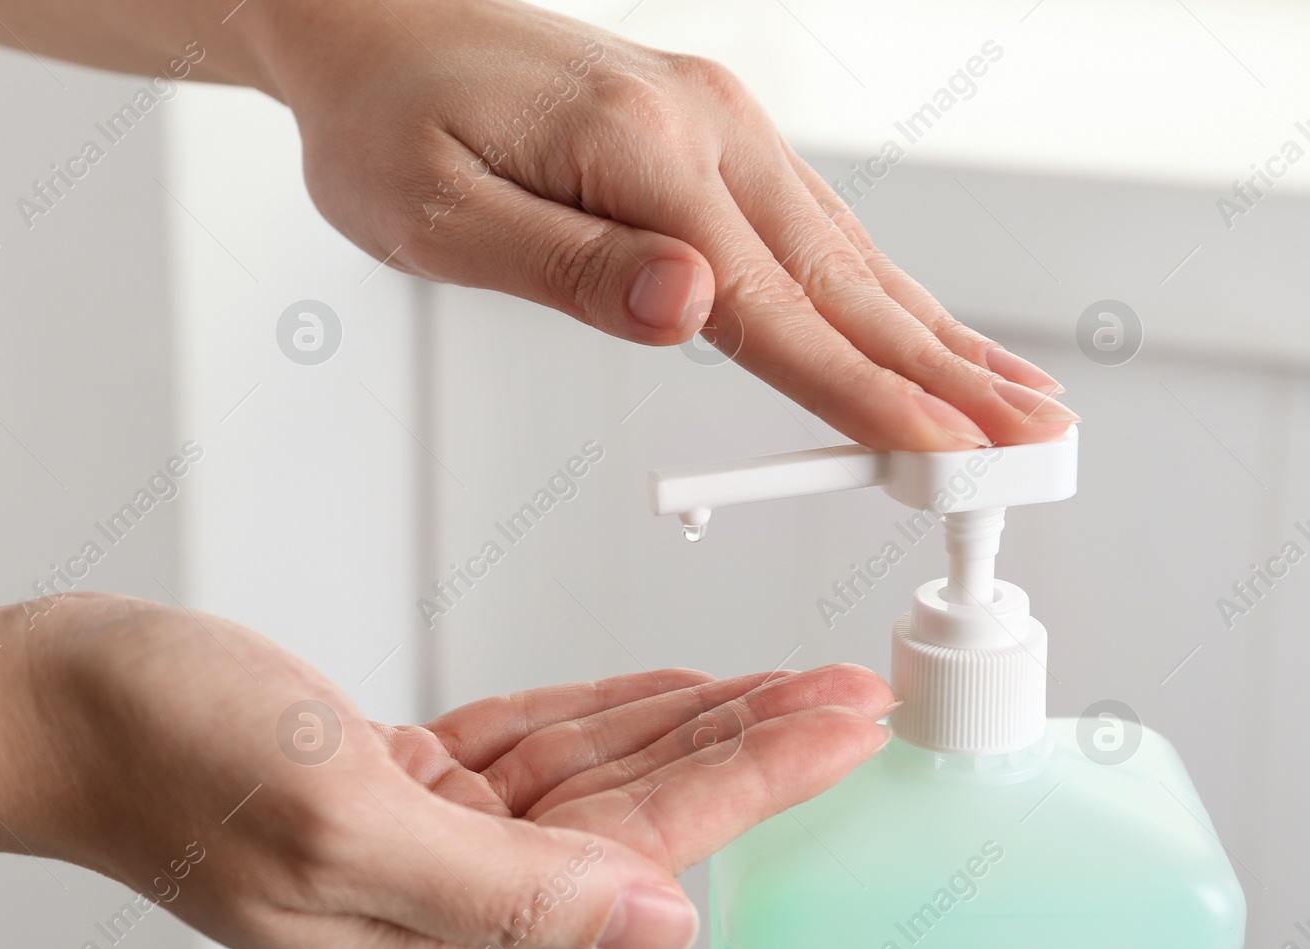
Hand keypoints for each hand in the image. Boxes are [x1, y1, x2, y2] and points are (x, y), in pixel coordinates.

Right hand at [9, 594, 891, 948]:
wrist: (59, 700)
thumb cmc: (166, 753)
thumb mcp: (339, 818)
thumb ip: (510, 892)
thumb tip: (659, 930)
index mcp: (440, 936)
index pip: (642, 853)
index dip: (754, 778)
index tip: (840, 725)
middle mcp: (445, 903)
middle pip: (639, 818)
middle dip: (750, 748)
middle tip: (846, 692)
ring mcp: (424, 843)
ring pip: (596, 780)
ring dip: (690, 724)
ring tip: (784, 681)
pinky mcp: (400, 785)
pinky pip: (533, 753)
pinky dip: (604, 715)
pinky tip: (664, 692)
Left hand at [240, 0, 1078, 450]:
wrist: (371, 21)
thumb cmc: (385, 123)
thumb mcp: (442, 212)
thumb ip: (570, 266)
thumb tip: (692, 310)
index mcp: (642, 152)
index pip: (774, 306)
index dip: (862, 392)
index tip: (943, 451)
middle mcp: (706, 127)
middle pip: (845, 277)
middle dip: (943, 371)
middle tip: (1033, 438)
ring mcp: (719, 123)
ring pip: (848, 249)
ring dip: (934, 330)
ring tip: (1015, 391)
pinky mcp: (710, 131)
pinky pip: (814, 225)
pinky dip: (879, 287)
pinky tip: (915, 321)